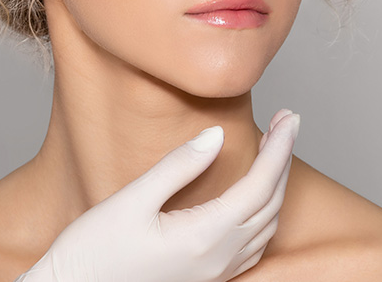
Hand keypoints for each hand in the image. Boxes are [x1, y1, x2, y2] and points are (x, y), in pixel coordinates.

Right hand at [19, 109, 300, 281]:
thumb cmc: (93, 251)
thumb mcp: (132, 200)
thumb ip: (178, 166)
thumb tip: (217, 136)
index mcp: (203, 237)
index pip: (259, 185)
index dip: (279, 148)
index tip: (288, 117)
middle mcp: (216, 259)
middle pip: (270, 204)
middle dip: (283, 160)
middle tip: (287, 122)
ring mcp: (213, 273)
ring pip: (266, 227)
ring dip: (277, 187)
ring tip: (275, 151)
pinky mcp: (204, 279)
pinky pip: (252, 247)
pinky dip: (265, 216)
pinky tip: (255, 198)